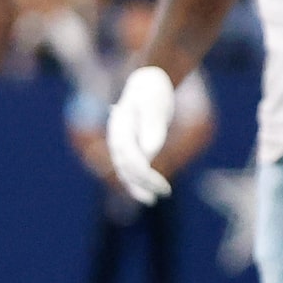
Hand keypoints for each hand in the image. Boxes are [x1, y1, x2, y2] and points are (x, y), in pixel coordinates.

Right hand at [105, 64, 176, 204]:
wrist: (146, 83)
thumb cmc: (152, 92)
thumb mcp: (154, 106)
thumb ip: (152, 128)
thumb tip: (150, 152)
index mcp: (120, 129)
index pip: (131, 159)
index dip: (146, 176)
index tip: (163, 187)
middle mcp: (117, 138)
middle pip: (126, 168)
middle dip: (144, 184)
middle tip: (164, 193)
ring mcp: (120, 143)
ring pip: (124, 171)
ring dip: (137, 187)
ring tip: (152, 199)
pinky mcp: (129, 146)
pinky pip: (129, 167)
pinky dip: (138, 180)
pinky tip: (149, 190)